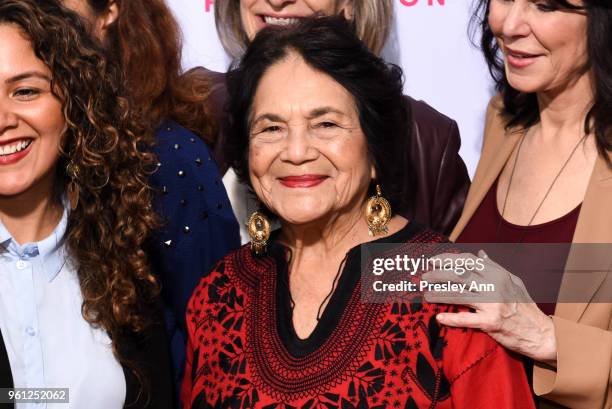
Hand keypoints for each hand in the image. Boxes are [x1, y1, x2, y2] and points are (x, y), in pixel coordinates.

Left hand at [421, 250, 557, 365]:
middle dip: (438, 275)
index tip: (435, 261)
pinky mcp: (490, 323)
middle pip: (459, 276)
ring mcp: (492, 304)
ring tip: (426, 295)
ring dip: (439, 295)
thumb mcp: (513, 281)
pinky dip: (451, 318)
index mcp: (498, 274)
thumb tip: (480, 254)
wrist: (540, 333)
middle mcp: (494, 286)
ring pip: (458, 296)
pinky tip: (439, 317)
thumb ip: (494, 268)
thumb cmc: (524, 306)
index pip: (468, 262)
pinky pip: (466, 319)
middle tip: (424, 277)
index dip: (448, 260)